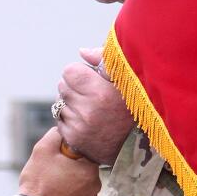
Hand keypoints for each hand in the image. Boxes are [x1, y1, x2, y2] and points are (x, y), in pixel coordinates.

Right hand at [19, 128, 100, 195]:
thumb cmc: (38, 181)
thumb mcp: (43, 149)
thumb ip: (56, 134)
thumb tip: (63, 130)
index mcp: (90, 169)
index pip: (84, 152)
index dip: (68, 152)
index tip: (57, 158)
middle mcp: (95, 185)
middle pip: (83, 167)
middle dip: (69, 166)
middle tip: (52, 170)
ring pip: (79, 181)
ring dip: (68, 179)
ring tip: (52, 183)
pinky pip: (77, 194)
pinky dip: (67, 192)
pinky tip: (54, 194)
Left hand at [56, 48, 132, 163]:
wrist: (136, 144)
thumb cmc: (130, 105)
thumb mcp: (125, 79)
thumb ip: (104, 59)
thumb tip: (81, 52)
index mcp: (100, 92)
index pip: (69, 72)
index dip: (79, 73)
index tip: (90, 79)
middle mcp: (88, 110)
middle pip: (62, 86)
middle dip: (74, 87)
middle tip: (91, 95)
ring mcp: (80, 127)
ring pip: (59, 103)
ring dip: (71, 103)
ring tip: (90, 108)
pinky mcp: (74, 139)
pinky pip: (59, 121)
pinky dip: (69, 119)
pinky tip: (85, 121)